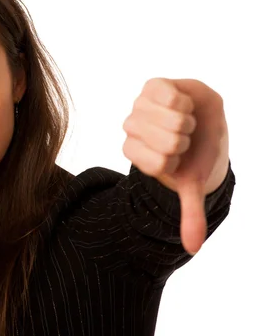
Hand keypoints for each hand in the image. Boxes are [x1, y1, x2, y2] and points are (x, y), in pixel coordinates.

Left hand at [122, 78, 227, 254]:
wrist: (203, 120)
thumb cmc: (194, 152)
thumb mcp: (191, 183)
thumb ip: (189, 213)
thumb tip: (193, 249)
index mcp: (135, 153)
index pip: (157, 165)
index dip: (177, 161)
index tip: (177, 157)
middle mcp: (131, 129)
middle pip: (169, 142)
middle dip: (187, 142)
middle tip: (184, 137)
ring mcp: (139, 106)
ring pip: (171, 120)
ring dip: (187, 122)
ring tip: (184, 121)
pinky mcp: (151, 86)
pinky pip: (169, 95)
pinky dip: (184, 101)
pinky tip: (183, 103)